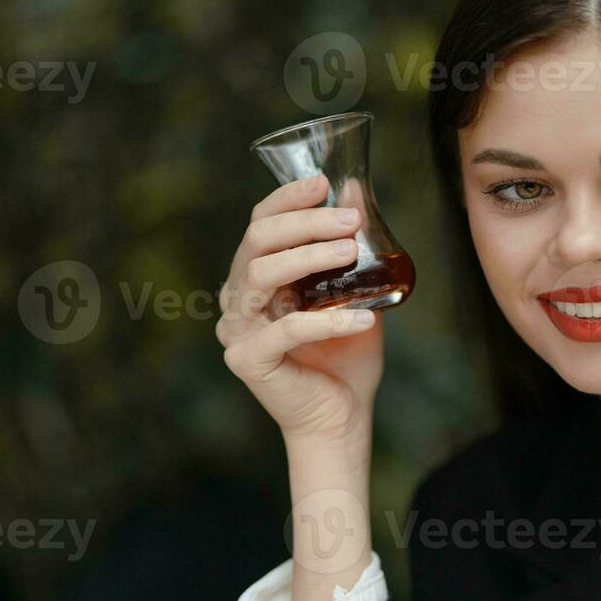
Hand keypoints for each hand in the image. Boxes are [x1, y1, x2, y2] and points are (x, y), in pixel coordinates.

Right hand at [216, 173, 384, 442]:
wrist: (343, 416)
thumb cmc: (345, 356)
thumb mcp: (354, 290)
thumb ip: (350, 245)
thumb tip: (356, 189)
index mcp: (255, 277)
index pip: (259, 225)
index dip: (285, 199)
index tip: (322, 183)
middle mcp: (238, 298)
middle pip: (257, 243)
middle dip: (303, 224)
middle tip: (349, 220)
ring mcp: (237, 329)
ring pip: (260, 275)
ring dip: (307, 257)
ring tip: (350, 253)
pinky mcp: (248, 360)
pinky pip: (287, 329)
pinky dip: (328, 320)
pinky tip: (364, 317)